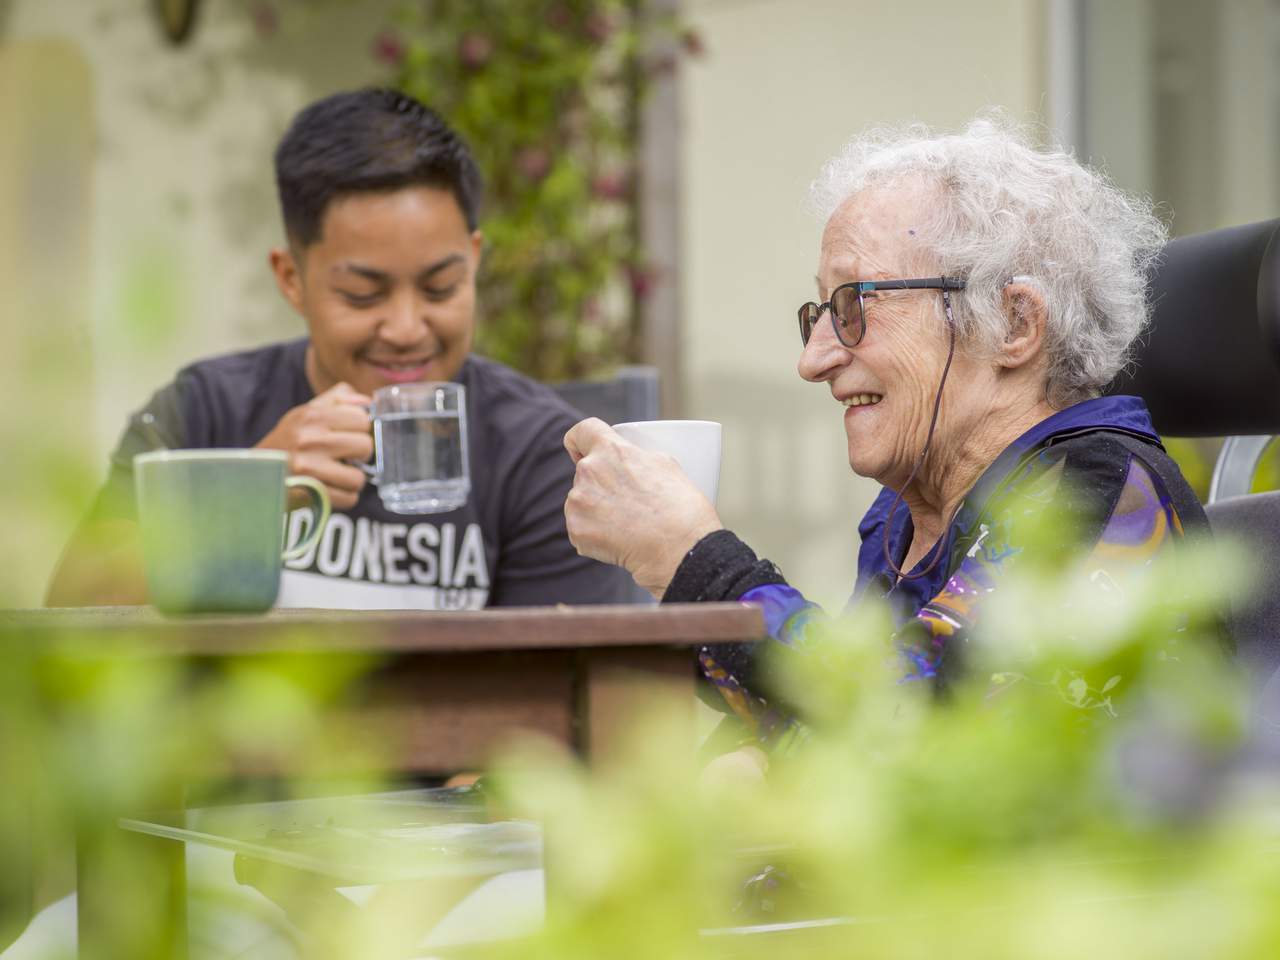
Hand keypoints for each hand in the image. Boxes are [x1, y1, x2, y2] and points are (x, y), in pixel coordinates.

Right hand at [256, 382, 372, 510]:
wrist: (250, 476)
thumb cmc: (285, 444)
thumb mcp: (304, 414)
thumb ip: (336, 401)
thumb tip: (367, 402)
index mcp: (311, 416)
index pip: (362, 419)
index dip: (360, 430)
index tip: (350, 436)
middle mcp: (309, 439)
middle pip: (365, 446)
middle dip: (359, 455)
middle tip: (346, 458)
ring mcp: (308, 468)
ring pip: (359, 477)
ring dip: (351, 480)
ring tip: (337, 476)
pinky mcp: (308, 493)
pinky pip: (349, 499)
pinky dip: (344, 498)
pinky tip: (330, 490)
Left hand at [564, 417, 722, 597]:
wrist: (679, 549)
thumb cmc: (680, 507)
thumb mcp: (665, 463)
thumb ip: (635, 456)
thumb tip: (627, 462)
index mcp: (611, 450)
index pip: (581, 432)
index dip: (579, 441)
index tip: (581, 450)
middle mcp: (589, 471)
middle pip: (585, 472)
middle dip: (600, 484)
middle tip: (626, 501)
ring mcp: (578, 502)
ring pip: (581, 501)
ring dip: (597, 510)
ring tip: (627, 523)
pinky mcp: (576, 530)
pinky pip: (581, 527)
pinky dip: (596, 534)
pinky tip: (620, 540)